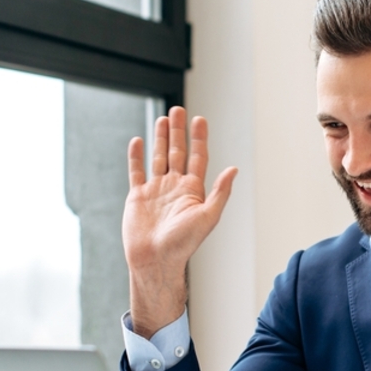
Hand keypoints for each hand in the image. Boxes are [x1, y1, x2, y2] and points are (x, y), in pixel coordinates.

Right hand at [123, 106, 237, 337]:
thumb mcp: (207, 216)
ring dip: (161, 138)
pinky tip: (138, 141)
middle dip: (179, 131)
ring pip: (159, 157)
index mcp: (193, 190)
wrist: (155, 260)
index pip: (198, 157)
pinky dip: (136, 156)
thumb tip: (233, 169)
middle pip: (178, 152)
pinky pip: (137, 171)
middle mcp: (175, 187)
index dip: (199, 138)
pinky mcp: (138, 196)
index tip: (200, 119)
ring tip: (163, 118)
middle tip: (179, 110)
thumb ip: (220, 192)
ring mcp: (156, 190)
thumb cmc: (183, 244)